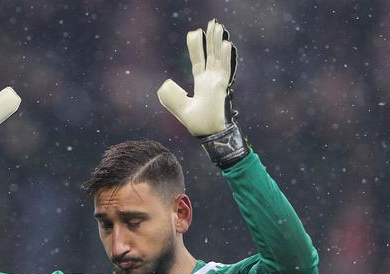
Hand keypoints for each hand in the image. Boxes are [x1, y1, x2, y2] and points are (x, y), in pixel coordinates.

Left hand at [157, 19, 236, 136]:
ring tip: (218, 27)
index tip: (195, 32)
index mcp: (202, 84)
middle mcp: (211, 80)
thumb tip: (163, 84)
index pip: (199, 61)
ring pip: (219, 57)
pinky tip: (226, 44)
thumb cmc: (198, 124)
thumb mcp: (180, 107)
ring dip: (218, 42)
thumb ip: (170, 96)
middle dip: (211, 39)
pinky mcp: (222, 87)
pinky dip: (225, 56)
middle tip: (212, 23)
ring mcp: (218, 82)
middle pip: (211, 55)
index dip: (197, 47)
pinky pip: (224, 68)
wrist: (208, 133)